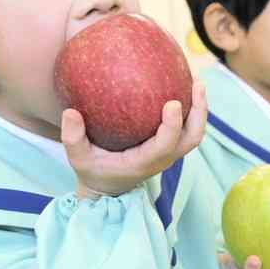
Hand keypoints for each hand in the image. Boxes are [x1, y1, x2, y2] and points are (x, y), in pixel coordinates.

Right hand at [62, 81, 206, 198]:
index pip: (166, 145)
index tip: (173, 102)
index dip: (172, 125)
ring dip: (199, 107)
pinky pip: (184, 126)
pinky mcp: (168, 146)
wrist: (107, 189)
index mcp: (145, 162)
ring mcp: (169, 153)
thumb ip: (72, 138)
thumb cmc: (93, 171)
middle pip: (192, 137)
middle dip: (199, 111)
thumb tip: (70, 112)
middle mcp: (163, 158)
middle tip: (197, 83)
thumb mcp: (78, 159)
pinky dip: (189, 107)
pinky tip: (180, 81)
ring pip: (194, 132)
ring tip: (196, 79)